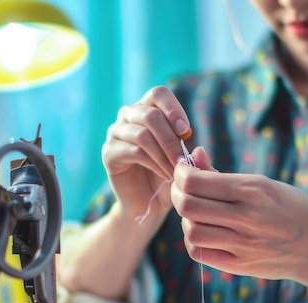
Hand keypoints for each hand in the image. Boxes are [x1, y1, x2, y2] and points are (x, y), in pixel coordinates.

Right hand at [103, 86, 189, 221]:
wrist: (146, 203)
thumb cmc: (166, 178)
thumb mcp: (184, 163)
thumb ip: (193, 155)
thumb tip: (199, 148)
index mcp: (147, 109)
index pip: (158, 94)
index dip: (173, 109)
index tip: (186, 131)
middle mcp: (128, 116)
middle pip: (151, 114)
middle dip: (172, 139)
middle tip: (184, 161)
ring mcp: (115, 133)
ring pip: (142, 134)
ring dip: (164, 154)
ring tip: (176, 171)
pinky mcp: (108, 153)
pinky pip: (134, 151)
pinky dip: (154, 163)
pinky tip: (164, 175)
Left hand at [171, 149, 307, 282]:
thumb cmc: (291, 208)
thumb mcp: (263, 184)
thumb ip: (223, 174)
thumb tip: (195, 155)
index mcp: (253, 190)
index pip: (196, 182)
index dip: (180, 174)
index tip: (181, 171)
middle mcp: (247, 217)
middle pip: (188, 206)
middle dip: (176, 193)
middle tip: (181, 190)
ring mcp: (243, 244)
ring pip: (191, 230)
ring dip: (185, 219)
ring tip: (194, 213)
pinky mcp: (239, 265)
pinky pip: (199, 252)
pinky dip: (193, 240)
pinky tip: (202, 231)